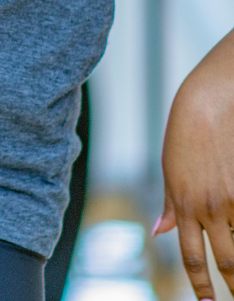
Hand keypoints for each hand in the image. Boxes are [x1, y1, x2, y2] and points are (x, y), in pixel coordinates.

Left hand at [156, 35, 233, 298]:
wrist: (208, 104)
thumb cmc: (185, 134)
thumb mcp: (170, 169)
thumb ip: (171, 205)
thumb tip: (160, 232)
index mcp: (184, 205)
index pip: (192, 258)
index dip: (202, 287)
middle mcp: (208, 207)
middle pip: (227, 262)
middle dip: (233, 285)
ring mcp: (232, 200)